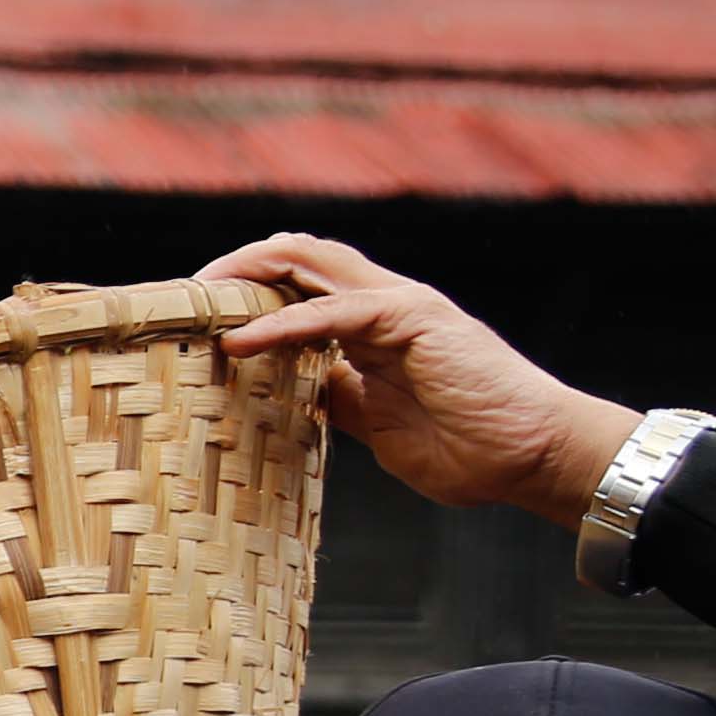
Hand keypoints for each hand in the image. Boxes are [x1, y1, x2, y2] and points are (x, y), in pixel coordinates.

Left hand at [206, 236, 637, 522]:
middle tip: (181, 298)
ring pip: (307, 262)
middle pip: (296, 258)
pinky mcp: (412, 319)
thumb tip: (296, 394)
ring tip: (195, 300)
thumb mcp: (379, 427)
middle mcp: (382, 305)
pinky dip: (279, 323)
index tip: (194, 320)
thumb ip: (339, 401)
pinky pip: (331, 311)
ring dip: (243, 276)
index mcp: (373, 329)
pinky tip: (239, 342)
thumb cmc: (471, 450)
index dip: (245, 292)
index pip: (298, 285)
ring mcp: (398, 306)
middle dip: (232, 269)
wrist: (534, 458)